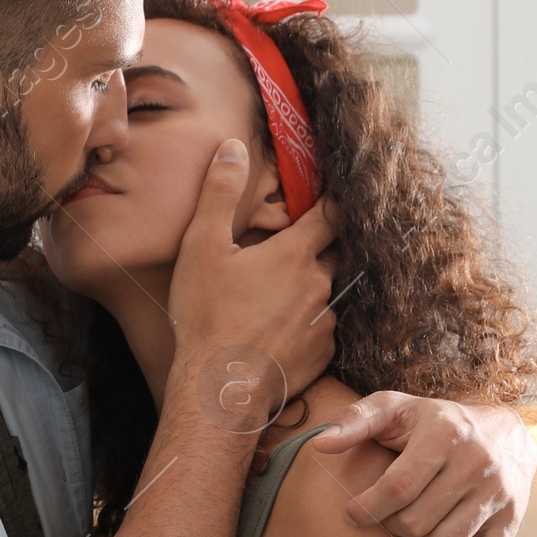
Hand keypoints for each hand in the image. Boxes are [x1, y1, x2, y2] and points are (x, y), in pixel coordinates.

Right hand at [166, 142, 337, 400]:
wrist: (220, 389)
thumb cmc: (207, 316)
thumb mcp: (202, 246)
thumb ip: (219, 193)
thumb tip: (232, 147)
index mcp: (296, 253)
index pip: (331, 213)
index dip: (333, 199)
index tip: (333, 192)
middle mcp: (320, 284)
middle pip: (334, 253)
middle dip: (321, 246)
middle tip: (297, 246)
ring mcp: (325, 321)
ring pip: (328, 293)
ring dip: (312, 288)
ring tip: (283, 295)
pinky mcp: (322, 354)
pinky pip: (324, 329)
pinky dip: (309, 324)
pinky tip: (283, 330)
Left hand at [313, 393, 536, 536]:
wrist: (506, 431)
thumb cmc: (436, 422)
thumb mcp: (397, 408)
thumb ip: (355, 420)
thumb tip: (320, 444)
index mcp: (444, 434)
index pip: (397, 488)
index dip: (368, 509)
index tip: (352, 514)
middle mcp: (477, 463)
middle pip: (416, 521)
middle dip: (391, 527)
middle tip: (388, 518)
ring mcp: (498, 494)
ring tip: (411, 532)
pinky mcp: (513, 520)